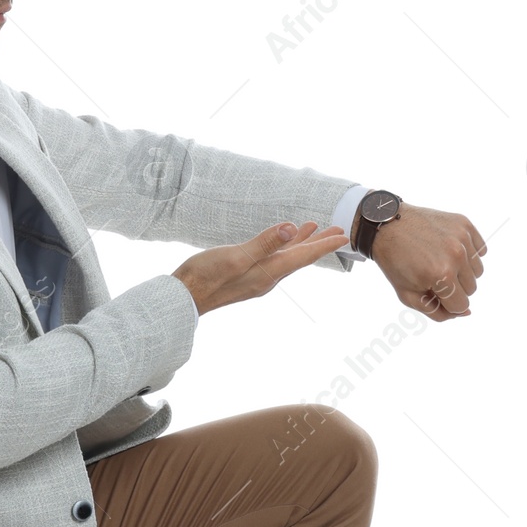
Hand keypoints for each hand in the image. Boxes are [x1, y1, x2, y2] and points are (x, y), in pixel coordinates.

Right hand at [172, 221, 348, 315]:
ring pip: (287, 257)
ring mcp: (257, 277)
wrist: (183, 297)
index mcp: (268, 272)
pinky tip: (281, 243)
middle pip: (299, 257)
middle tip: (338, 230)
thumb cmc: (205, 276)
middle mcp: (267, 277)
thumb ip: (264, 243)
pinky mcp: (246, 276)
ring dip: (301, 243)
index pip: (303, 256)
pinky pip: (273, 259)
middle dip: (318, 243)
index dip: (323, 244)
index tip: (343, 235)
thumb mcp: (236, 256)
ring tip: (313, 228)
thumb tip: (291, 228)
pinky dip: (283, 247)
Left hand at [368, 202, 484, 321]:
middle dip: (454, 287)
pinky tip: (448, 248)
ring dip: (462, 271)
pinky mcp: (464, 224)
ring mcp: (461, 237)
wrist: (387, 226)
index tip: (433, 291)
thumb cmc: (395, 263)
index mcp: (441, 276)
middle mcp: (455, 255)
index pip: (461, 305)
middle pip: (471, 288)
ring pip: (477, 271)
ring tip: (441, 260)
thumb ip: (438, 312)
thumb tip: (467, 312)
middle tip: (433, 274)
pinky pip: (481, 250)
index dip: (446, 303)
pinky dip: (468, 253)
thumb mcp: (408, 295)